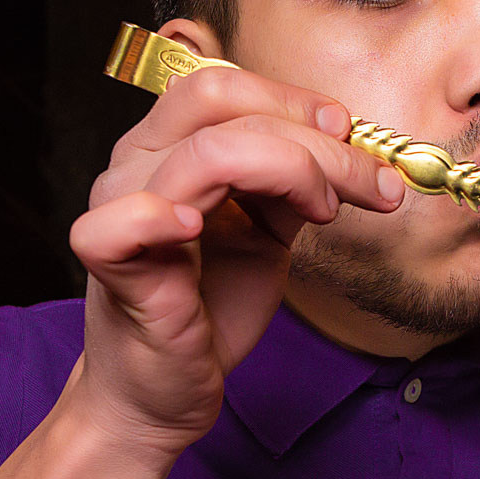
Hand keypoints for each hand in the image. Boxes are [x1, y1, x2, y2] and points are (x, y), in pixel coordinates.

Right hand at [67, 62, 405, 456]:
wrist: (166, 391)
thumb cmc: (208, 308)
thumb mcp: (266, 233)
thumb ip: (289, 185)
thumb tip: (345, 145)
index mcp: (168, 146)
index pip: (223, 86)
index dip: (293, 99)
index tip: (350, 133)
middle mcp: (136, 164)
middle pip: (219, 105)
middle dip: (310, 138)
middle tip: (367, 181)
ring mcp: (120, 210)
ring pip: (203, 154)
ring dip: (288, 170)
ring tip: (324, 211)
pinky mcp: (112, 266)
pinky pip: (121, 223)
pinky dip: (159, 216)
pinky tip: (196, 230)